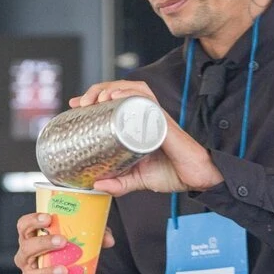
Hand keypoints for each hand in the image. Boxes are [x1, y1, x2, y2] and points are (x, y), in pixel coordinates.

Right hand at [14, 212, 113, 273]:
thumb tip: (108, 239)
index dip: (32, 220)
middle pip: (26, 247)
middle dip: (43, 243)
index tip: (48, 218)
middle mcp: (26, 257)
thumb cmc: (68, 255)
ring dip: (47, 271)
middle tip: (62, 241)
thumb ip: (94, 236)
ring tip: (64, 269)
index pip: (24, 226)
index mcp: (32, 239)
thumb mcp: (81, 241)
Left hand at [71, 81, 223, 195]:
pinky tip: (116, 97)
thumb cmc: (172, 173)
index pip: (115, 100)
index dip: (95, 96)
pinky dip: (131, 96)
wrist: (197, 179)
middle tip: (82, 102)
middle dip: (98, 89)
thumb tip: (96, 186)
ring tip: (97, 97)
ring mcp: (156, 117)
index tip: (76, 104)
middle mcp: (147, 115)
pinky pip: (149, 103)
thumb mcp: (138, 179)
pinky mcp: (164, 123)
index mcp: (139, 123)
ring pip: (134, 89)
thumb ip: (119, 183)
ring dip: (112, 88)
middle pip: (121, 89)